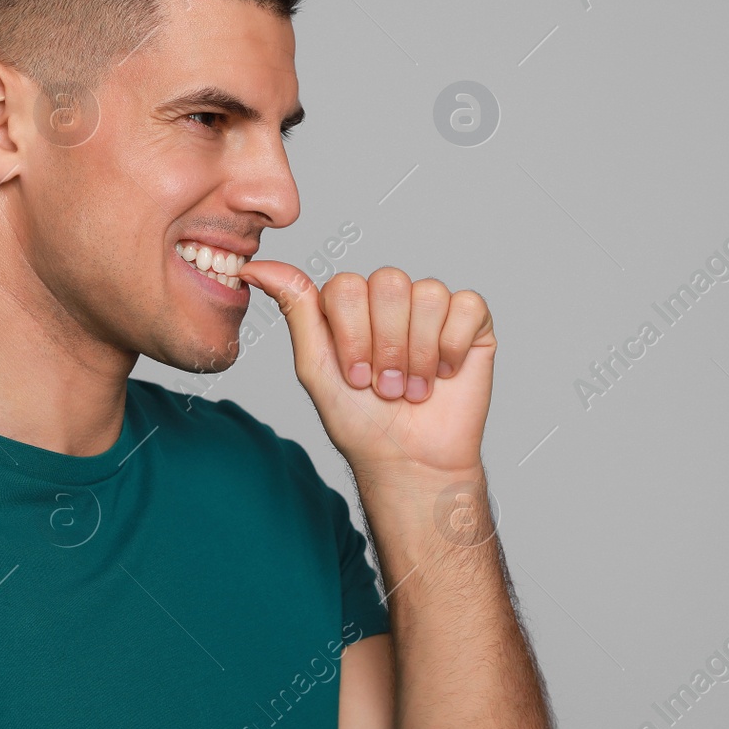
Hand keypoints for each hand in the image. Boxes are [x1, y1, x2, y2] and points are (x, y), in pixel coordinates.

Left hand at [236, 261, 494, 482]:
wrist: (411, 463)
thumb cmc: (361, 421)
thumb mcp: (316, 367)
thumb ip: (295, 310)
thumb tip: (257, 266)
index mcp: (352, 304)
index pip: (348, 285)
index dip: (353, 334)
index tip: (355, 377)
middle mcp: (392, 299)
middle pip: (389, 282)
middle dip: (387, 346)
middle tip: (386, 386)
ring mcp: (432, 308)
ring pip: (428, 293)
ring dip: (418, 354)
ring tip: (413, 388)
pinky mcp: (471, 322)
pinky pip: (467, 306)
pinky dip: (452, 348)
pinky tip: (444, 374)